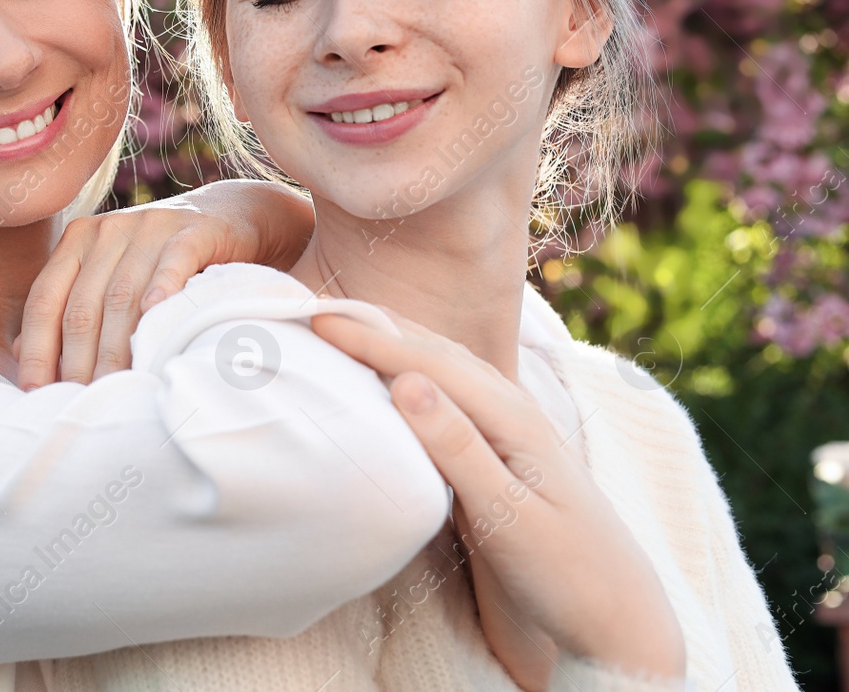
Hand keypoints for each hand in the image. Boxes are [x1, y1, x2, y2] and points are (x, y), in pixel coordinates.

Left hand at [13, 180, 312, 388]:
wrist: (233, 217)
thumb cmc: (161, 261)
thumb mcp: (111, 275)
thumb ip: (69, 306)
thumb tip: (21, 349)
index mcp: (78, 241)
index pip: (45, 299)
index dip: (37, 347)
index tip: (34, 391)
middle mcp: (108, 230)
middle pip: (83, 305)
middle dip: (77, 361)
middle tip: (80, 404)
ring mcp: (151, 227)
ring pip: (123, 295)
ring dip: (116, 348)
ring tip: (115, 389)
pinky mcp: (193, 231)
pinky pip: (173, 262)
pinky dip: (163, 288)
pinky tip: (156, 317)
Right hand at [311, 308, 685, 686]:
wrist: (615, 621)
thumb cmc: (566, 576)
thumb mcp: (508, 518)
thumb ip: (459, 448)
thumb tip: (406, 381)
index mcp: (514, 419)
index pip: (428, 363)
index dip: (370, 338)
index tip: (316, 318)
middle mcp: (513, 412)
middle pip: (436, 351)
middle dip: (376, 327)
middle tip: (315, 310)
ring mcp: (509, 429)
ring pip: (444, 366)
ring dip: (395, 341)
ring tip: (345, 326)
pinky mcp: (500, 452)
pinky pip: (449, 393)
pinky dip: (412, 370)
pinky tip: (393, 374)